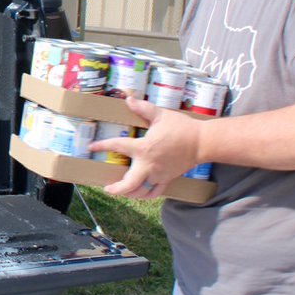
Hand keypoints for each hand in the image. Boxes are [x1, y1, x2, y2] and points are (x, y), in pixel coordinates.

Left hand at [88, 97, 203, 198]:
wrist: (202, 142)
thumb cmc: (181, 127)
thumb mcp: (161, 115)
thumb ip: (143, 108)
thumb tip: (128, 98)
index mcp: (143, 148)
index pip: (117, 146)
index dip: (102, 146)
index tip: (91, 147)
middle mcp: (148, 164)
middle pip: (129, 184)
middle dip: (116, 189)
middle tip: (106, 188)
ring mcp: (158, 174)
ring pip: (141, 191)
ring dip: (129, 193)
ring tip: (120, 191)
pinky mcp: (167, 179)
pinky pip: (155, 192)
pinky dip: (146, 195)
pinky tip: (139, 193)